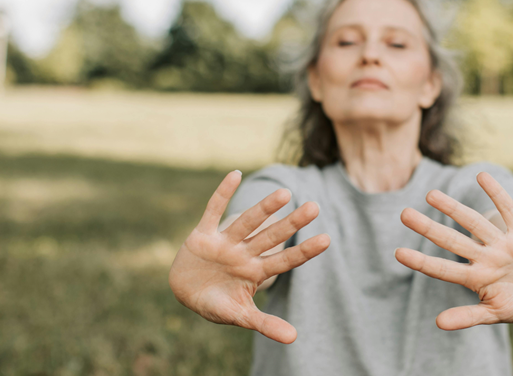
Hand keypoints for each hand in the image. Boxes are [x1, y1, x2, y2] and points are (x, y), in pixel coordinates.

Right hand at [168, 171, 329, 343]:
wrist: (184, 293)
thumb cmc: (217, 303)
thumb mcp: (239, 315)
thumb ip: (265, 324)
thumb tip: (294, 338)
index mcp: (255, 272)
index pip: (284, 260)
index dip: (304, 251)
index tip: (327, 239)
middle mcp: (244, 253)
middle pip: (271, 237)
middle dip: (291, 224)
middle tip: (315, 207)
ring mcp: (224, 243)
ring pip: (248, 222)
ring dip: (264, 209)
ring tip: (285, 193)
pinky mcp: (202, 235)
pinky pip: (213, 210)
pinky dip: (222, 193)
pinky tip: (236, 174)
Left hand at [395, 172, 512, 329]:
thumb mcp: (495, 314)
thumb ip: (468, 316)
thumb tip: (438, 323)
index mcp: (476, 278)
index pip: (444, 269)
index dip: (422, 261)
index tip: (398, 253)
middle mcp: (485, 257)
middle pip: (452, 241)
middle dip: (429, 229)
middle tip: (404, 214)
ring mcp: (502, 244)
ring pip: (474, 223)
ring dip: (453, 209)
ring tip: (431, 194)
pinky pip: (507, 210)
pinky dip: (496, 194)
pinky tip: (481, 175)